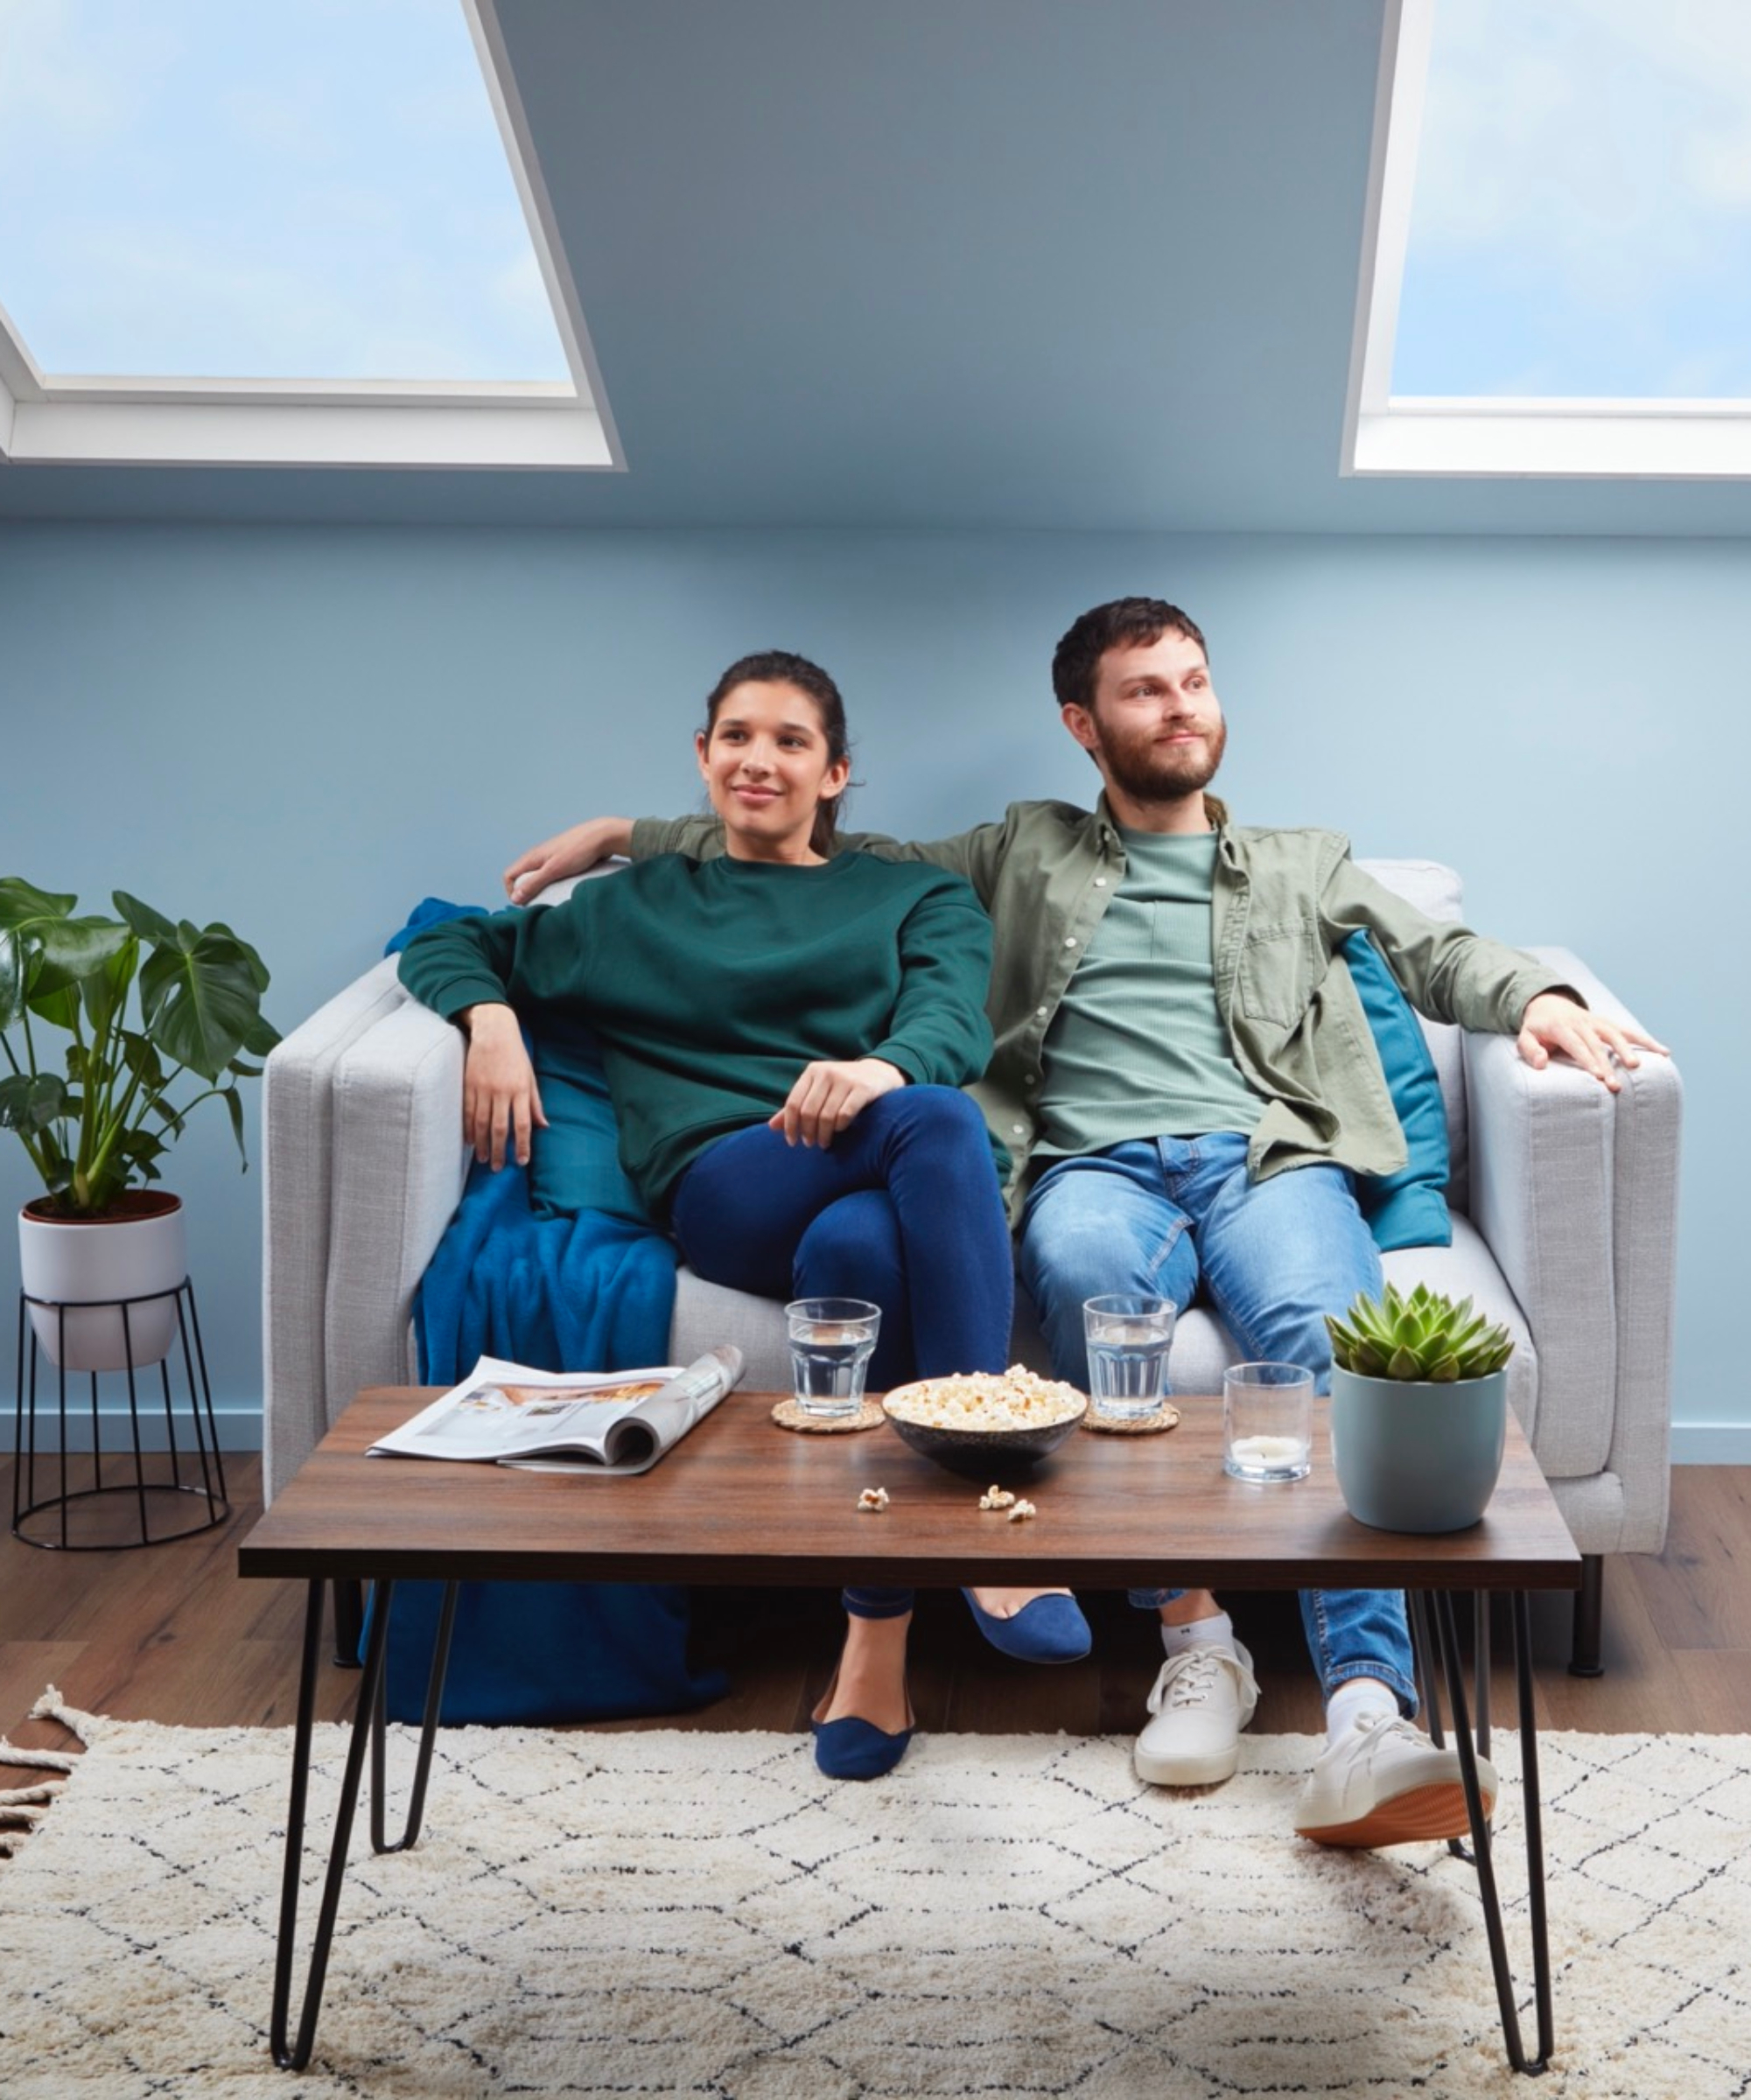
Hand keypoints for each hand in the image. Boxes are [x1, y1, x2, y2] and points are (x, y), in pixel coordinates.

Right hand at [460, 1004, 547, 1167]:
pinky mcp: (469, 1085)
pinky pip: (468, 1112)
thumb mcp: (530, 1077)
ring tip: (483, 1159)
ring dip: (482, 1144)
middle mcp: (502, 1091)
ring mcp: (484, 1088)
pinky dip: (469, 1129)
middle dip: (499, 1151)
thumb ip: (535, 1103)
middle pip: (500, 1128)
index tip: (521, 1161)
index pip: (523, 1124)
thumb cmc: (515, 1055)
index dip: (522, 1145)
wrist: (493, 1031)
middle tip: (497, 1168)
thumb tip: (543, 1126)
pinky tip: (470, 1141)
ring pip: (482, 1123)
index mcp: (521, 1090)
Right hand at [503, 817, 631, 902]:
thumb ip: (534, 883)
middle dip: (527, 892)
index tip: (526, 903)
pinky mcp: (563, 860)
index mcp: (532, 857)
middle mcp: (538, 856)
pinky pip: (550, 874)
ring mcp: (551, 858)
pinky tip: (564, 889)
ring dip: (540, 888)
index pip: (509, 876)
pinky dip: (552, 884)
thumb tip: (515, 899)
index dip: (512, 891)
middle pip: (522, 877)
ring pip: (536, 876)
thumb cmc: (579, 851)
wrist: (602, 836)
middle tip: (541, 903)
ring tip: (553, 898)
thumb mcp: (554, 869)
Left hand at [768, 1058, 904, 1147]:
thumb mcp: (818, 1090)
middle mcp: (827, 1072)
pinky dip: (840, 1127)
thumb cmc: (843, 1086)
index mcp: (812, 1071)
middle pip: (808, 1111)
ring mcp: (846, 1079)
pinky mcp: (863, 1088)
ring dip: (823, 1134)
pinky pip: (845, 1114)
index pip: (793, 1103)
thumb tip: (771, 1127)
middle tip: (810, 1144)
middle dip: (807, 1132)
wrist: (879, 1073)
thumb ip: (796, 1107)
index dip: (790, 1126)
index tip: (792, 1142)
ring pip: (826, 1116)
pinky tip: (840, 1131)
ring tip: (824, 1143)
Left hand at [1516, 992, 1667, 1092]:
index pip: (1576, 1045)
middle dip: (1607, 1064)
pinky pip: (1629, 1032)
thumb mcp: (1524, 1037)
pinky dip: (1646, 1041)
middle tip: (1616, 1085)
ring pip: (1616, 1035)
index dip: (1588, 1060)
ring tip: (1637, 1068)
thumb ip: (1530, 1050)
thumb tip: (1541, 1063)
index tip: (1599, 1076)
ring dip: (1627, 1051)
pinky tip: (1664, 1052)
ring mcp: (1597, 1022)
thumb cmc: (1536, 1028)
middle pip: (1597, 1044)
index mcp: (1561, 1027)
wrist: (1547, 1002)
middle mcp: (1582, 1022)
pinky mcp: (1608, 1023)